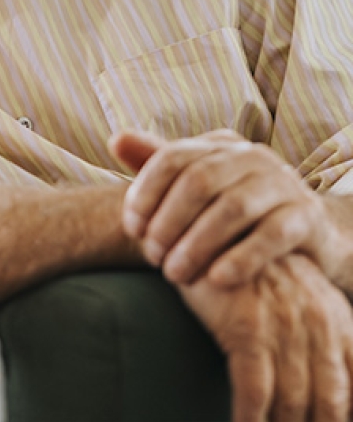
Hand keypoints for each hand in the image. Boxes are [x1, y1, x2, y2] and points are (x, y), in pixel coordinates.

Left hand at [110, 129, 337, 286]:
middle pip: (199, 182)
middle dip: (169, 221)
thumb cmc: (233, 210)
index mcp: (219, 146)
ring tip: (175, 275)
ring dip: (197, 244)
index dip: (146, 192)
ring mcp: (282, 183)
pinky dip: (240, 258)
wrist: (305, 235)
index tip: (132, 228)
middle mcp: (251, 156)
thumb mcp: (197, 185)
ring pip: (233, 208)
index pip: (172, 158)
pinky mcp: (306, 217)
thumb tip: (115, 141)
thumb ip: (156, 164)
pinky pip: (271, 235)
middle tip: (152, 257)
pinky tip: (216, 280)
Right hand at [180, 254, 352, 421]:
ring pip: (293, 402)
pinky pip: (254, 390)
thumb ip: (323, 332)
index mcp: (336, 316)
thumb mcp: (298, 291)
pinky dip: (250, 419)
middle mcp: (316, 322)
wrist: (206, 226)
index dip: (349, 414)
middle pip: (329, 402)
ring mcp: (282, 324)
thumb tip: (340, 388)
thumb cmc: (249, 266)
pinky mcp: (245, 326)